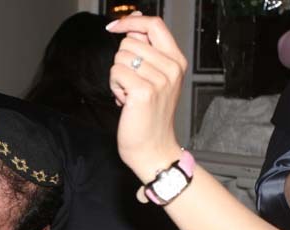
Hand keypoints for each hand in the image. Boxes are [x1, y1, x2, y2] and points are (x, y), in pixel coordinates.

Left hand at [107, 15, 186, 181]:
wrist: (153, 148)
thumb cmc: (150, 116)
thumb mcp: (155, 78)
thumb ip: (146, 51)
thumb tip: (132, 24)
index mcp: (176, 60)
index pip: (154, 24)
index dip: (131, 21)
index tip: (113, 26)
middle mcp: (171, 67)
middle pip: (130, 42)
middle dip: (122, 62)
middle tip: (130, 84)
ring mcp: (159, 79)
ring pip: (120, 58)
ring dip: (117, 77)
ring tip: (129, 94)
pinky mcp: (143, 91)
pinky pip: (116, 73)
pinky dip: (114, 87)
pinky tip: (125, 101)